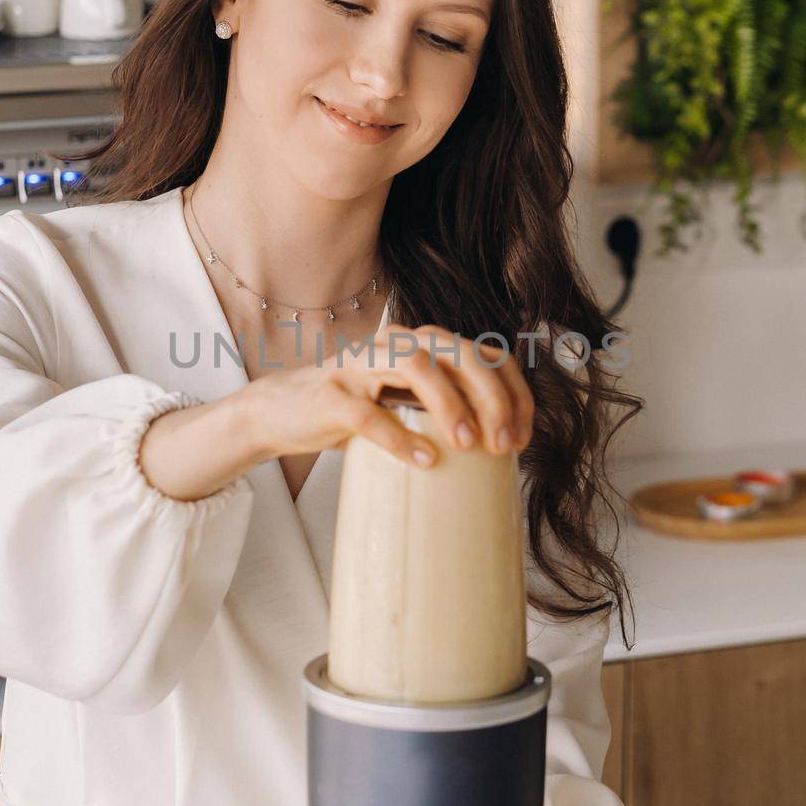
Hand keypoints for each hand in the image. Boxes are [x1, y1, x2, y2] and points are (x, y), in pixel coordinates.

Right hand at [244, 322, 534, 468]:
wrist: (282, 411)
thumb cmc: (356, 409)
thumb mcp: (409, 402)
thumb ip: (449, 407)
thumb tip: (503, 445)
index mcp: (423, 344)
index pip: (486, 355)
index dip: (514, 393)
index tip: (523, 437)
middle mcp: (396, 344)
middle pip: (459, 352)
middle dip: (491, 397)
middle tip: (502, 443)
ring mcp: (360, 364)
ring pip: (416, 365)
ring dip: (450, 404)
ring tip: (467, 445)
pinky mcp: (331, 395)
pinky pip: (368, 413)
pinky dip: (400, 438)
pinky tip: (423, 461)